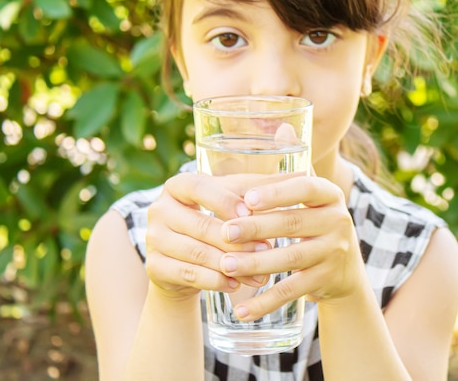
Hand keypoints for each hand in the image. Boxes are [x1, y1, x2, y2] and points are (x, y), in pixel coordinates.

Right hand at [144, 172, 274, 299]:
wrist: (185, 262)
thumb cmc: (218, 222)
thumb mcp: (235, 202)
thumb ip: (263, 188)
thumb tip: (304, 172)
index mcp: (178, 185)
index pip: (199, 187)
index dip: (224, 200)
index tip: (251, 212)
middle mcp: (160, 208)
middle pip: (201, 225)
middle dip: (237, 240)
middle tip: (268, 249)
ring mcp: (153, 239)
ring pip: (197, 253)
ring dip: (231, 264)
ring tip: (260, 272)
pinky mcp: (154, 266)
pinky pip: (189, 275)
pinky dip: (215, 281)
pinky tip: (236, 284)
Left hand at [216, 175, 366, 319]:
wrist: (345, 269)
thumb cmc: (312, 225)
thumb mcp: (307, 204)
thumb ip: (278, 190)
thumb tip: (228, 185)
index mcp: (329, 195)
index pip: (306, 188)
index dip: (277, 192)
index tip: (247, 199)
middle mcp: (337, 221)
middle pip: (293, 223)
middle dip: (257, 227)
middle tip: (225, 232)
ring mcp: (334, 252)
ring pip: (291, 258)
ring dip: (256, 263)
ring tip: (226, 265)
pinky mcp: (326, 280)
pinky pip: (291, 291)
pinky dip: (265, 302)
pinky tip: (241, 310)